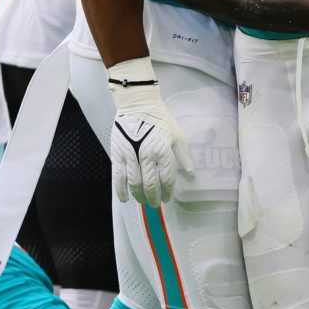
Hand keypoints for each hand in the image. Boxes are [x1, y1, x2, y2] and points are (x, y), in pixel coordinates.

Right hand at [105, 58, 189, 205]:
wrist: (138, 104)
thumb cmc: (160, 119)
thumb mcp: (177, 135)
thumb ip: (183, 156)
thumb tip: (191, 174)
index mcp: (163, 151)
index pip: (167, 179)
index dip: (168, 192)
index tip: (167, 199)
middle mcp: (147, 156)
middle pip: (151, 184)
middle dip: (154, 198)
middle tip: (155, 204)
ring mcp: (131, 156)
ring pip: (135, 183)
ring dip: (139, 196)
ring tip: (143, 202)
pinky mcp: (118, 154)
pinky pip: (118, 177)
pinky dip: (120, 190)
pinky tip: (124, 199)